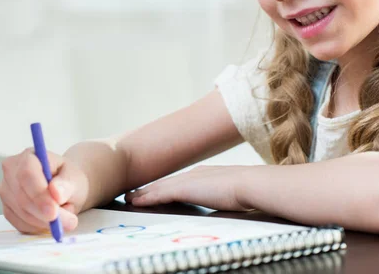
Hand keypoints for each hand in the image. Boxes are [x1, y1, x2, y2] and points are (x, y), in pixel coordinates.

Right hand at [0, 148, 88, 233]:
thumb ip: (67, 184)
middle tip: (69, 222)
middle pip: (22, 196)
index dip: (39, 194)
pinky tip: (51, 220)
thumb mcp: (74, 178)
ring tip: (66, 217)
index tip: (54, 211)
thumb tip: (56, 192)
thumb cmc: (68, 179)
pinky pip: (20, 224)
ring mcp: (6, 191)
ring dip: (45, 222)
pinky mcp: (7, 209)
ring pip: (21, 213)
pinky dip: (39, 227)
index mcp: (29, 156)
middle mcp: (11, 171)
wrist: (63, 188)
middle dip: (44, 214)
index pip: (27, 174)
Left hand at [125, 165, 251, 210]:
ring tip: (129, 198)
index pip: (180, 182)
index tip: (157, 191)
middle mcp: (193, 175)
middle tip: (134, 194)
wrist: (249, 184)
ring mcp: (187, 181)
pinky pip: (158, 194)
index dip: (166, 187)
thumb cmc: (248, 191)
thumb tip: (227, 204)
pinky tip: (135, 202)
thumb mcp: (233, 193)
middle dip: (149, 189)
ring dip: (143, 194)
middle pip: (165, 183)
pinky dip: (146, 198)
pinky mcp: (182, 189)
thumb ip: (224, 196)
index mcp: (205, 175)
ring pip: (158, 188)